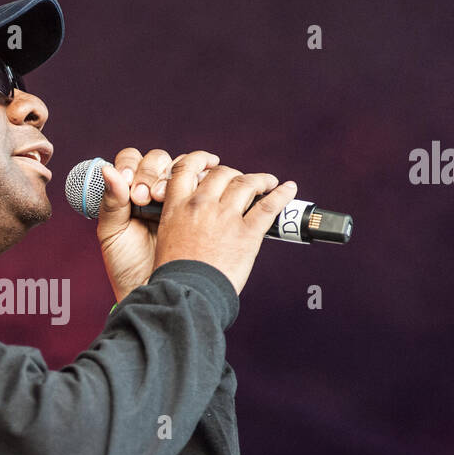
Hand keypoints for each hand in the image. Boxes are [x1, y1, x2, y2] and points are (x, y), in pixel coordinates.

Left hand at [98, 148, 219, 301]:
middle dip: (150, 173)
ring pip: (181, 167)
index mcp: (129, 190)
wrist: (155, 291)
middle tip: (144, 197)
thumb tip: (107, 168)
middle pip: (157, 160)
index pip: (132, 160)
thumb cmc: (127, 264)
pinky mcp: (199, 205)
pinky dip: (201, 178)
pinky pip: (203, 182)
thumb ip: (110, 203)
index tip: (128, 185)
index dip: (131, 166)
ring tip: (163, 198)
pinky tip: (197, 186)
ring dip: (175, 175)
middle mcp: (153, 188)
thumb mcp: (112, 234)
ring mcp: (178, 195)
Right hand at [151, 152, 296, 295]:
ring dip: (259, 180)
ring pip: (246, 184)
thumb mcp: (165, 239)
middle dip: (233, 174)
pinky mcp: (246, 233)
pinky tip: (288, 189)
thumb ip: (178, 221)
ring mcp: (225, 217)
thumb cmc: (174, 275)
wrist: (186, 294)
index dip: (200, 160)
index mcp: (177, 207)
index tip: (210, 163)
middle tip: (240, 181)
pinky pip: (268, 206)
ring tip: (268, 182)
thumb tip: (190, 217)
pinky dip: (282, 195)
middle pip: (221, 174)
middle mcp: (201, 206)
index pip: (186, 168)